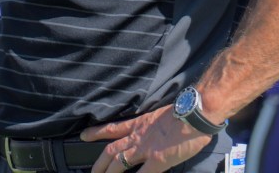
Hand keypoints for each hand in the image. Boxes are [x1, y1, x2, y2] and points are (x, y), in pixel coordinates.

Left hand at [81, 105, 211, 172]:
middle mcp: (138, 137)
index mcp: (140, 124)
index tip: (84, 135)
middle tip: (92, 172)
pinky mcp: (158, 161)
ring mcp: (146, 150)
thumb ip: (153, 126)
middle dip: (99, 163)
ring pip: (119, 163)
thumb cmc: (184, 111)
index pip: (113, 128)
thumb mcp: (162, 115)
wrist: (195, 113)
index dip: (96, 133)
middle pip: (111, 151)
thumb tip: (153, 133)